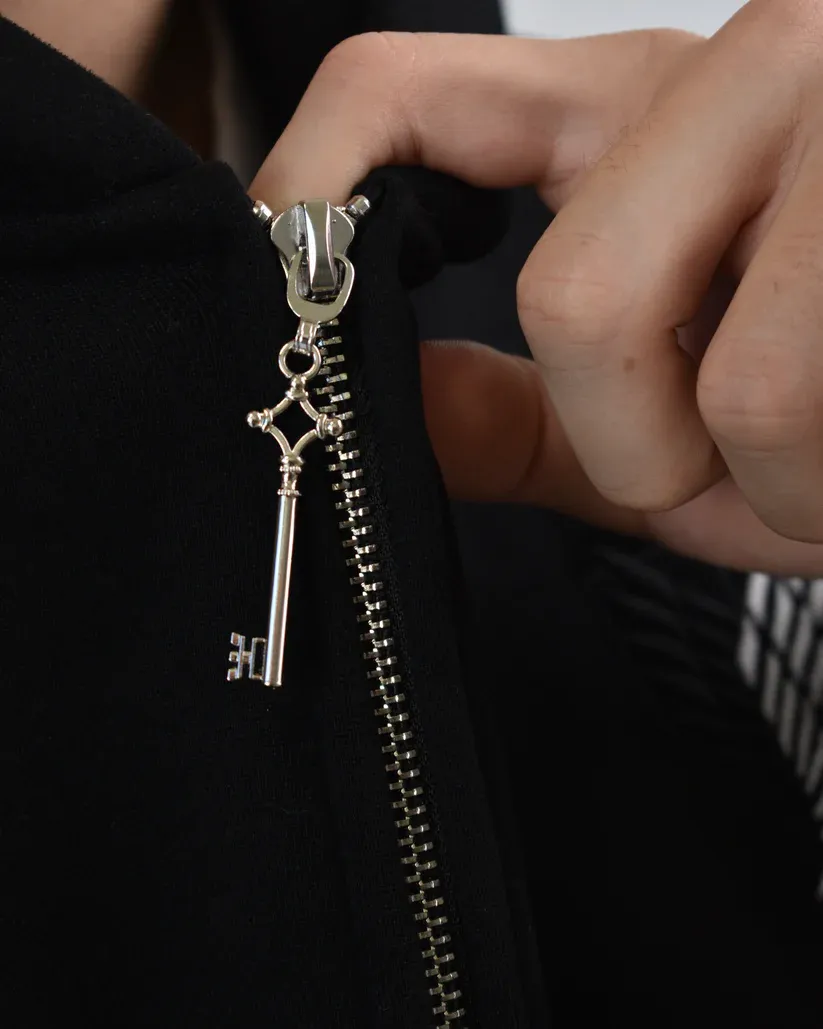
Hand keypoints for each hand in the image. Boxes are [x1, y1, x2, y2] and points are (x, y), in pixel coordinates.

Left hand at [252, 6, 822, 575]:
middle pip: (574, 295)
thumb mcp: (673, 411)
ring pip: (721, 386)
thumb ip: (524, 414)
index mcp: (645, 108)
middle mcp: (751, 64)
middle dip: (645, 449)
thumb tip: (385, 402)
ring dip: (778, 491)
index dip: (309, 189)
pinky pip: (804, 413)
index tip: (283, 281)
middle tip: (729, 464)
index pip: (406, 90)